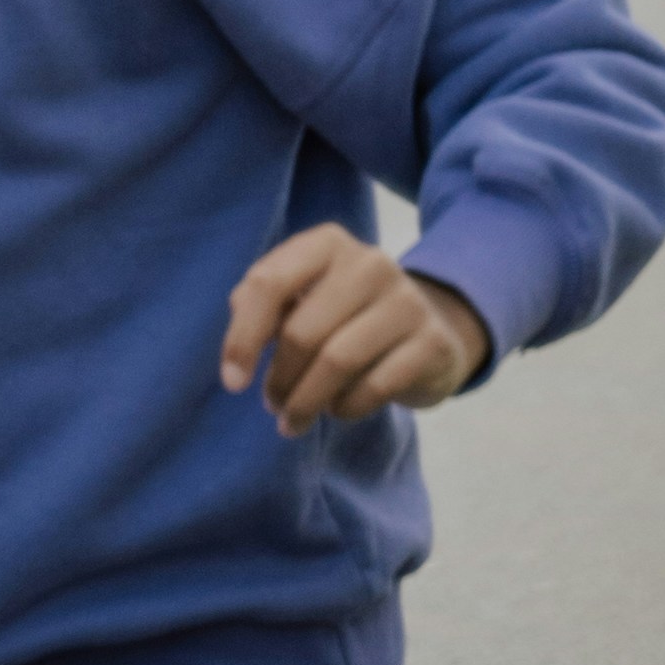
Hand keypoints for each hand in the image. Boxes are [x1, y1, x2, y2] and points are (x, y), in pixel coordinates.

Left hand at [220, 227, 489, 437]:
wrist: (432, 326)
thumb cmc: (348, 313)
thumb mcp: (305, 295)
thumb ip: (265, 306)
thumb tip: (237, 340)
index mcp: (327, 244)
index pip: (268, 283)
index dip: (242, 336)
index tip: (232, 382)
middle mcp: (369, 263)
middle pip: (301, 331)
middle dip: (279, 380)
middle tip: (272, 405)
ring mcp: (407, 301)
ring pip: (337, 362)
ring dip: (306, 402)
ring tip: (293, 420)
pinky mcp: (432, 343)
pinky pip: (375, 386)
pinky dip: (346, 407)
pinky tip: (337, 410)